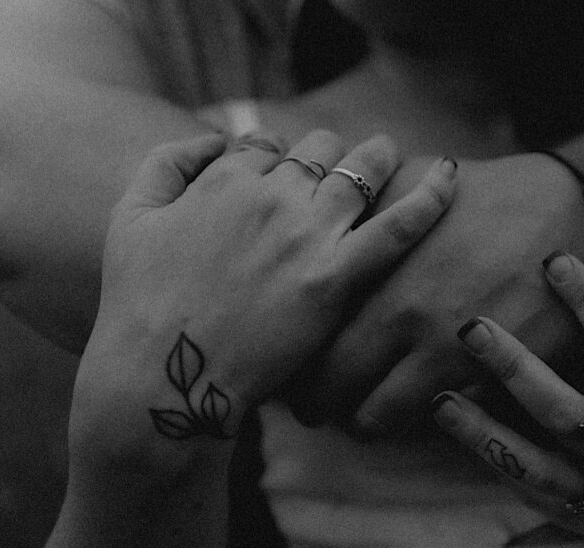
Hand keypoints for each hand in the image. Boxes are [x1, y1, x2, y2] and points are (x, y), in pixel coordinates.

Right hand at [81, 130, 455, 434]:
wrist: (165, 374)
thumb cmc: (141, 304)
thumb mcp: (132, 218)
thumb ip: (168, 164)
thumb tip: (214, 138)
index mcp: (225, 177)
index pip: (269, 145)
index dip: (280, 159)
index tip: (289, 178)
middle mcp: (271, 194)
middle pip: (319, 151)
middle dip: (331, 155)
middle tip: (346, 169)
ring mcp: (307, 233)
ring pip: (361, 172)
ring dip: (379, 157)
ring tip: (391, 155)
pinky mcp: (335, 276)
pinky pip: (399, 225)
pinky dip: (430, 195)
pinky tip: (452, 176)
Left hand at [288, 153, 583, 428]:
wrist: (566, 212)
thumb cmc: (483, 196)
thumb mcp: (409, 184)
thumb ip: (356, 210)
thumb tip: (314, 216)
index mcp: (371, 272)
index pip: (306, 341)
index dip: (292, 363)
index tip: (292, 368)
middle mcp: (399, 317)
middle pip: (329, 390)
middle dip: (316, 406)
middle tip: (316, 407)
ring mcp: (442, 350)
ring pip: (376, 419)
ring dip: (365, 421)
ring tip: (365, 413)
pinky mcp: (484, 372)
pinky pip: (432, 421)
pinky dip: (417, 418)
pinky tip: (420, 403)